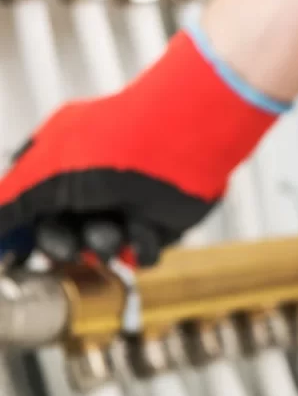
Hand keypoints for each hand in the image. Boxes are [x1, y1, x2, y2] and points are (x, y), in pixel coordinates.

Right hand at [0, 31, 281, 265]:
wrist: (183, 141)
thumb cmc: (111, 145)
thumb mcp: (41, 174)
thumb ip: (9, 203)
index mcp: (61, 162)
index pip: (32, 209)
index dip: (27, 234)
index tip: (19, 254)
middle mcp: (94, 182)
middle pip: (65, 236)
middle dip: (65, 244)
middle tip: (72, 243)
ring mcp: (130, 202)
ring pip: (103, 248)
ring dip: (105, 243)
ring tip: (115, 228)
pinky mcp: (163, 221)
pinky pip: (143, 253)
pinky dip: (143, 245)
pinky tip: (146, 225)